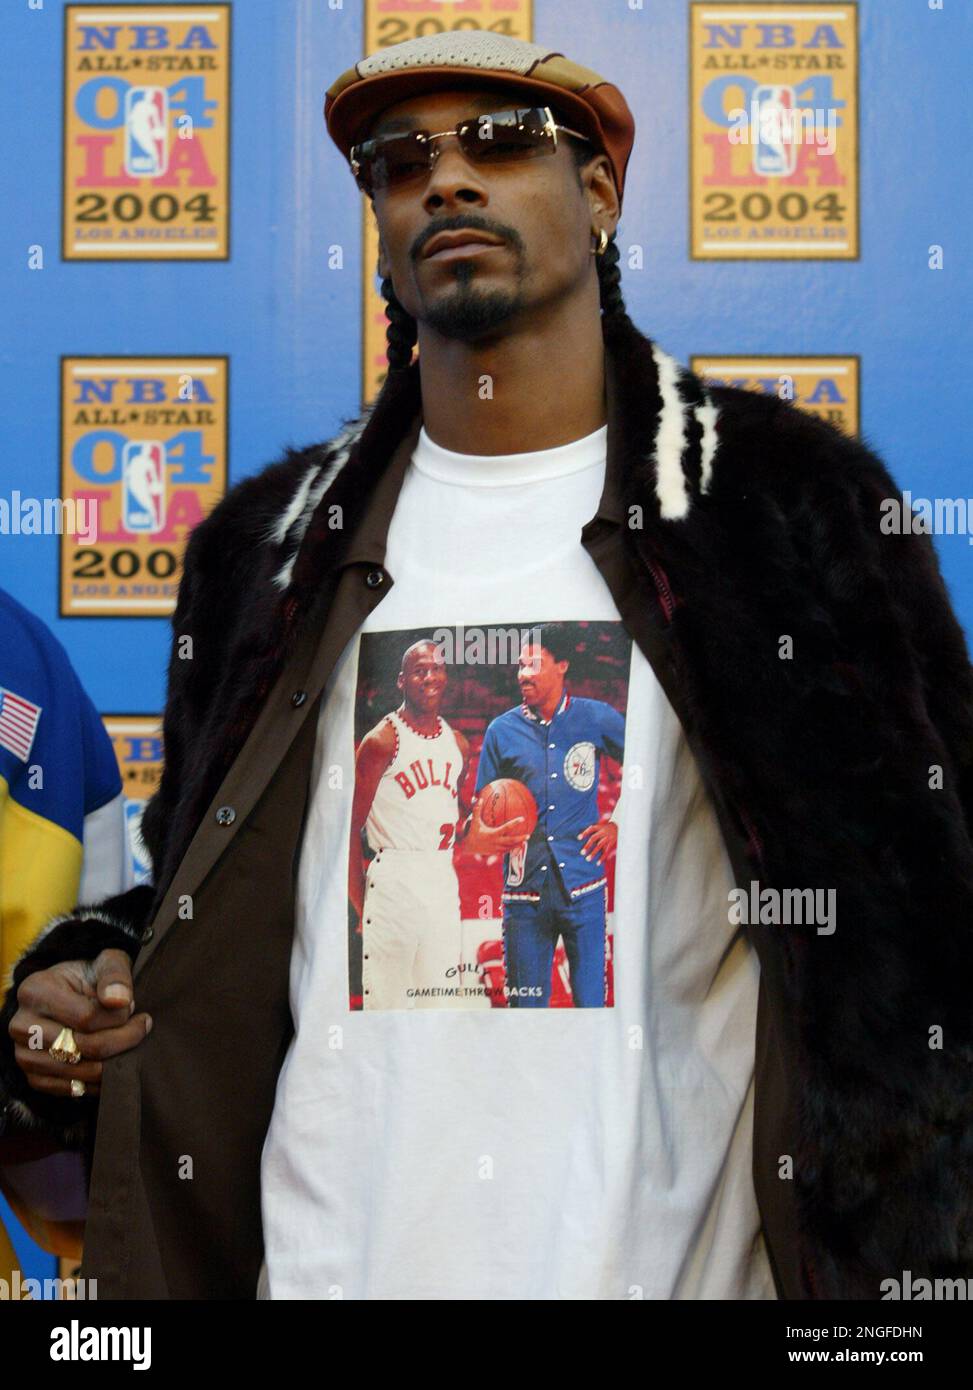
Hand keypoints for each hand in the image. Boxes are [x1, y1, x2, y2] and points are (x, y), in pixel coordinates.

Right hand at [9, 950, 152, 1100]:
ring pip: (79, 1072)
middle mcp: (22, 1025)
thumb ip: (115, 976)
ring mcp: (24, 1055)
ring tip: (129, 1044)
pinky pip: (71, 1090)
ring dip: (113, 1063)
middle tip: (142, 1028)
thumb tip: (120, 1000)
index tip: (135, 1008)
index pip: (86, 1017)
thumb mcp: (106, 963)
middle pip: (83, 1047)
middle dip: (122, 1041)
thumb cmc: (90, 978)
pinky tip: (114, 1064)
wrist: (69, 996)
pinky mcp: (33, 1078)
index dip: (119, 1018)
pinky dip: (99, 1082)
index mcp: (35, 991)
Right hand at [464, 797, 528, 854]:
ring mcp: (496, 849)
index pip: (506, 828)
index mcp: (493, 834)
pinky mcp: (495, 853)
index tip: (522, 818)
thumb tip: (480, 798)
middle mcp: (496, 842)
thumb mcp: (474, 822)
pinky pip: (505, 851)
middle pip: (511, 841)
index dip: (515, 823)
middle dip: (520, 839)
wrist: (467, 847)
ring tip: (525, 841)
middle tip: (528, 835)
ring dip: (517, 844)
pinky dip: (512, 849)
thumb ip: (477, 810)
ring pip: (509, 847)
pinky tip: (517, 846)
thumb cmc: (471, 832)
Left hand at [579, 820, 617, 864]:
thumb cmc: (606, 828)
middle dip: (587, 845)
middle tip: (582, 853)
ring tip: (587, 859)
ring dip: (593, 853)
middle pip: (594, 838)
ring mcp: (607, 838)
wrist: (620, 826)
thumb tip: (580, 837)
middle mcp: (603, 832)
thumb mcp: (600, 826)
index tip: (578, 838)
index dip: (584, 833)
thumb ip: (592, 831)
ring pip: (599, 846)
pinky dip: (602, 857)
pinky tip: (598, 863)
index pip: (591, 829)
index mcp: (599, 827)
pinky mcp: (611, 843)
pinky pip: (606, 851)